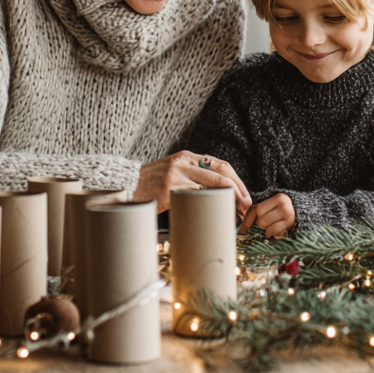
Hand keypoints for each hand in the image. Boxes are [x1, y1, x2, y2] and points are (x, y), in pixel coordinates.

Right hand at [134, 151, 251, 214]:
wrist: (126, 184)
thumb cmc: (152, 183)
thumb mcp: (174, 171)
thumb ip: (192, 175)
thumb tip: (218, 192)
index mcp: (188, 157)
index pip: (221, 165)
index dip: (237, 180)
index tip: (245, 195)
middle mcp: (184, 162)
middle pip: (221, 175)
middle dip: (238, 191)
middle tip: (247, 207)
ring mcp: (176, 174)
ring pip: (212, 186)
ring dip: (227, 201)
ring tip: (235, 215)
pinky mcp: (168, 189)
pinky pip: (195, 198)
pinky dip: (209, 207)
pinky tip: (215, 216)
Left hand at [239, 192, 295, 237]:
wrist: (307, 213)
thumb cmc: (285, 211)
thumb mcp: (274, 206)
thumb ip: (260, 210)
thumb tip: (243, 227)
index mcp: (278, 197)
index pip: (256, 208)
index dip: (247, 220)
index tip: (242, 229)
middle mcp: (283, 204)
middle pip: (260, 218)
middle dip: (259, 223)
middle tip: (265, 223)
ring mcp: (288, 214)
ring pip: (265, 225)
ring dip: (265, 229)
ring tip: (271, 226)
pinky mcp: (290, 224)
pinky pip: (273, 231)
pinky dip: (270, 233)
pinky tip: (272, 232)